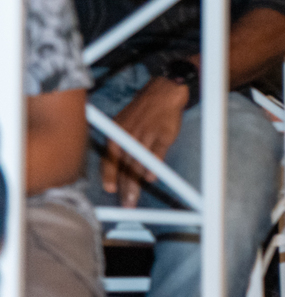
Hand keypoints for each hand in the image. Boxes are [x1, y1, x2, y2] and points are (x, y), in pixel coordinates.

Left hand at [102, 77, 188, 206]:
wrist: (163, 92)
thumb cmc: (144, 111)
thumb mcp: (124, 124)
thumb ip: (121, 145)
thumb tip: (119, 168)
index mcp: (116, 134)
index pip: (110, 160)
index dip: (109, 177)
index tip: (110, 190)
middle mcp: (128, 136)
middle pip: (124, 167)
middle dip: (124, 188)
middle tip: (126, 204)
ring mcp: (145, 136)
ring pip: (137, 164)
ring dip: (135, 184)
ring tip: (134, 199)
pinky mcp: (162, 135)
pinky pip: (156, 154)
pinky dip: (153, 167)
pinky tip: (150, 178)